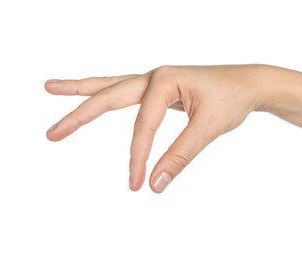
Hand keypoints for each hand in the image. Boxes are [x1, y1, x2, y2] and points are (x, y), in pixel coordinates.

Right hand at [46, 65, 266, 192]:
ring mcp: (155, 81)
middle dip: (79, 114)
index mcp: (165, 80)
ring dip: (82, 91)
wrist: (249, 84)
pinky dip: (104, 95)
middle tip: (52, 132)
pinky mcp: (159, 90)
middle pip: (109, 96)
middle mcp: (155, 76)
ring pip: (111, 87)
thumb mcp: (207, 128)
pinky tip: (93, 97)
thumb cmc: (231, 99)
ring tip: (52, 87)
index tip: (136, 184)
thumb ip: (180, 156)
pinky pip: (125, 93)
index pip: (143, 126)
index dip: (138, 157)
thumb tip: (155, 185)